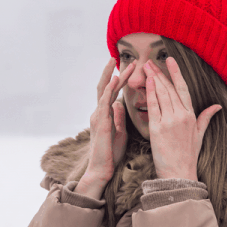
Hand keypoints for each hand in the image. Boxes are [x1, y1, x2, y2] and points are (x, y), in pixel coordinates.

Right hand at [79, 58, 134, 192]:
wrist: (101, 170)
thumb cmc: (111, 154)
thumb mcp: (119, 132)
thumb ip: (118, 117)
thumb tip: (119, 104)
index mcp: (104, 115)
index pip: (112, 92)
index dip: (119, 79)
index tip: (128, 67)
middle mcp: (99, 113)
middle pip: (104, 87)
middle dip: (111, 71)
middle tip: (116, 56)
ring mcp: (98, 116)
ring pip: (103, 91)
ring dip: (111, 75)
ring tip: (116, 62)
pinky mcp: (100, 122)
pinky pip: (104, 102)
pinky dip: (109, 89)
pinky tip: (114, 80)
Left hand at [143, 58, 221, 180]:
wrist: (179, 173)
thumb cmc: (188, 155)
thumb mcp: (199, 134)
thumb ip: (206, 117)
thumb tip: (218, 106)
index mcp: (191, 115)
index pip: (183, 89)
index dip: (176, 73)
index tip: (170, 60)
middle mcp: (181, 116)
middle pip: (170, 89)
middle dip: (160, 73)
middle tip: (150, 61)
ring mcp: (169, 121)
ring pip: (162, 94)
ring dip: (154, 79)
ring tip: (146, 67)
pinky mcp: (157, 128)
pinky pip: (153, 107)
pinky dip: (150, 93)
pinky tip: (148, 82)